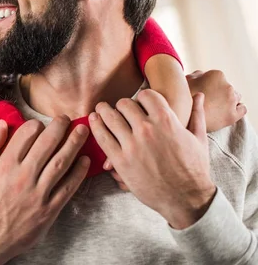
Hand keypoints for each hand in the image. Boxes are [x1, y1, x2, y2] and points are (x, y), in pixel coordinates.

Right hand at [0, 118, 89, 264]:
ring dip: (74, 143)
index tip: (41, 123)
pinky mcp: (49, 210)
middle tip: (66, 118)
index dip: (36, 124)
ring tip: (82, 131)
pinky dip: (79, 172)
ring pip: (61, 162)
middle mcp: (23, 177)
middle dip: (60, 127)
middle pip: (47, 144)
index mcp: (5, 166)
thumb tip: (4, 124)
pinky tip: (85, 160)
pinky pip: (68, 187)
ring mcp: (38, 194)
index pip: (26, 135)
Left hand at [89, 91, 215, 229]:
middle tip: (120, 109)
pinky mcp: (121, 160)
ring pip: (110, 117)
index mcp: (167, 120)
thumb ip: (197, 114)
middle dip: (122, 105)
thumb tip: (199, 94)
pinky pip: (102, 137)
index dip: (142, 97)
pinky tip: (93, 120)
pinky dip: (95, 126)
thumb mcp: (199, 139)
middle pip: (124, 104)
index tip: (139, 103)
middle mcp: (147, 129)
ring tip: (101, 109)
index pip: (145, 95)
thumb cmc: (194, 169)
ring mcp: (132, 145)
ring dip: (104, 111)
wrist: (186, 199)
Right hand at [186, 70, 245, 130]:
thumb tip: (201, 74)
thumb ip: (196, 75)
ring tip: (216, 107)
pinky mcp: (233, 115)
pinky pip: (242, 109)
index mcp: (216, 75)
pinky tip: (227, 111)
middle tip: (208, 100)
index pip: (218, 77)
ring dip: (228, 100)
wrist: (183, 119)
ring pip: (236, 97)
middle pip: (227, 87)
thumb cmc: (182, 98)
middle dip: (220, 92)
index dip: (209, 84)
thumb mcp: (185, 81)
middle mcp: (227, 86)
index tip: (203, 91)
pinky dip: (237, 109)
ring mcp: (231, 101)